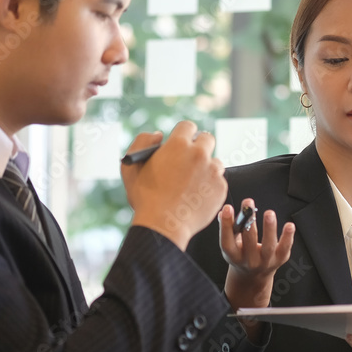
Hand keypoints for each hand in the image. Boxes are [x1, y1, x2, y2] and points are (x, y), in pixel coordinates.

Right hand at [122, 121, 226, 249]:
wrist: (163, 225)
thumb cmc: (144, 197)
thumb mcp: (131, 166)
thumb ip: (142, 142)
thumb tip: (159, 136)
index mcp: (178, 144)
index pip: (188, 126)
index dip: (183, 134)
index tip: (181, 143)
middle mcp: (199, 153)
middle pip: (207, 139)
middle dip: (199, 147)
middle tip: (191, 160)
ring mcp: (212, 171)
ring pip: (215, 162)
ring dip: (206, 168)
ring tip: (193, 183)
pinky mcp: (221, 187)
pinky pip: (219, 181)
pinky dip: (210, 187)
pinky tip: (197, 196)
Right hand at [221, 198, 294, 310]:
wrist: (253, 276)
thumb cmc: (241, 256)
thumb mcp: (231, 245)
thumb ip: (228, 228)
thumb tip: (224, 212)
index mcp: (233, 257)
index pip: (227, 242)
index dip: (226, 225)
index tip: (228, 209)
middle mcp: (249, 261)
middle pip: (248, 241)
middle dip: (248, 221)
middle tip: (248, 204)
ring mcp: (265, 261)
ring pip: (268, 246)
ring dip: (269, 229)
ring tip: (269, 213)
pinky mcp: (280, 259)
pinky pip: (285, 248)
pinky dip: (288, 237)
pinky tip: (289, 225)